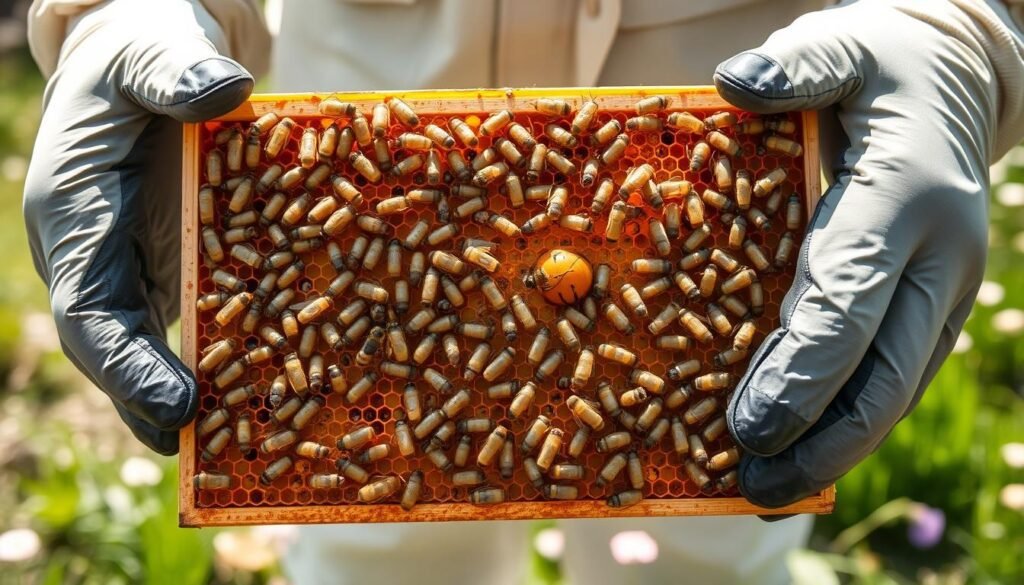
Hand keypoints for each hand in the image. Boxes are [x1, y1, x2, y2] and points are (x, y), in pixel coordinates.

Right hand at [23, 0, 253, 453]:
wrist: (137, 60)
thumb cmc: (139, 57)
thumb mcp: (153, 55)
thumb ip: (176, 75)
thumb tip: (224, 92)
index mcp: (74, 214)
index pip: (88, 309)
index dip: (127, 364)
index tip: (176, 401)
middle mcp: (94, 252)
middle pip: (115, 347)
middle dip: (155, 400)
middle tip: (210, 446)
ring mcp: (128, 262)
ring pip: (146, 346)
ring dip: (183, 396)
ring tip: (233, 446)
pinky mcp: (165, 262)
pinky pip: (181, 321)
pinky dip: (210, 358)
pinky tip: (257, 390)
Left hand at [713, 0, 1022, 506]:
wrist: (955, 83)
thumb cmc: (880, 67)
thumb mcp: (841, 47)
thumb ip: (796, 66)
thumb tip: (734, 83)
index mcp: (905, 198)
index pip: (851, 301)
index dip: (801, 370)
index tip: (751, 426)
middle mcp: (938, 258)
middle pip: (882, 372)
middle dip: (819, 438)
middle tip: (754, 486)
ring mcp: (942, 289)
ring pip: (892, 388)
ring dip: (833, 446)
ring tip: (768, 489)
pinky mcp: (929, 306)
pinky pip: (889, 374)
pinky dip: (845, 419)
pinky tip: (801, 447)